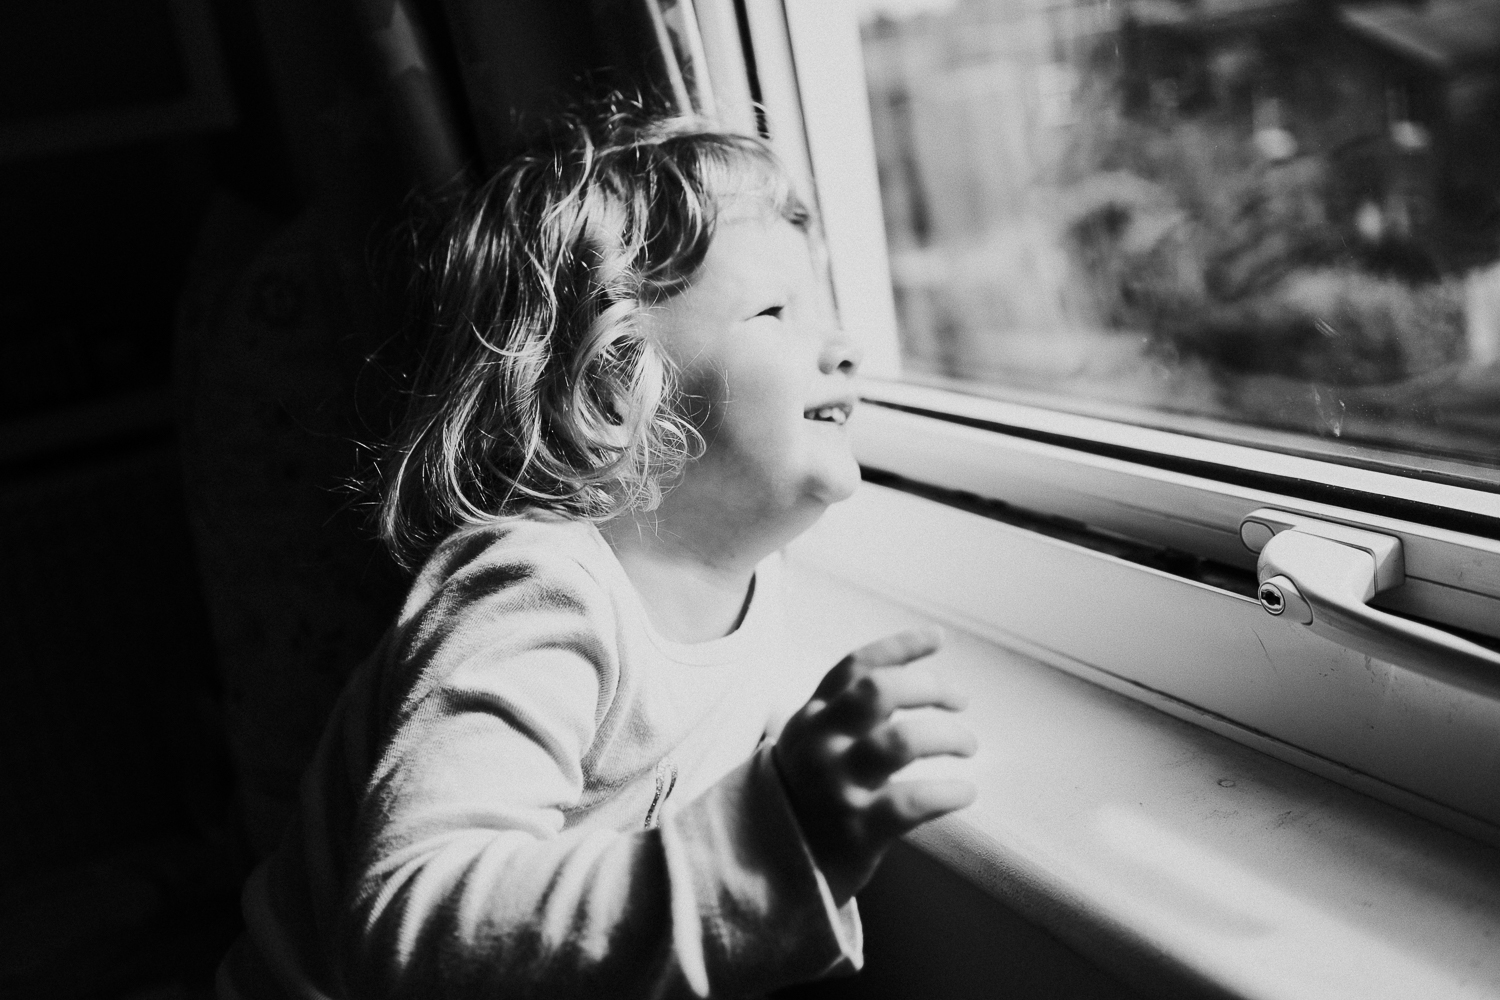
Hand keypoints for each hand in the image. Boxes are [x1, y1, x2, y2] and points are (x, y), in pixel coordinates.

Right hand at [772, 628, 977, 905]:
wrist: (769, 869)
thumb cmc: (809, 797)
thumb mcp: (810, 743)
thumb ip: (845, 712)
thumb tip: (914, 678)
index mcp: (812, 717)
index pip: (856, 666)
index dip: (900, 646)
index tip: (938, 638)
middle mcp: (821, 743)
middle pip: (880, 691)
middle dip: (930, 686)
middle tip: (960, 700)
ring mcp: (837, 784)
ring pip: (903, 740)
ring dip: (948, 736)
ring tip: (968, 746)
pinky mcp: (858, 827)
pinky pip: (915, 801)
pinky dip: (950, 792)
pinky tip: (965, 793)